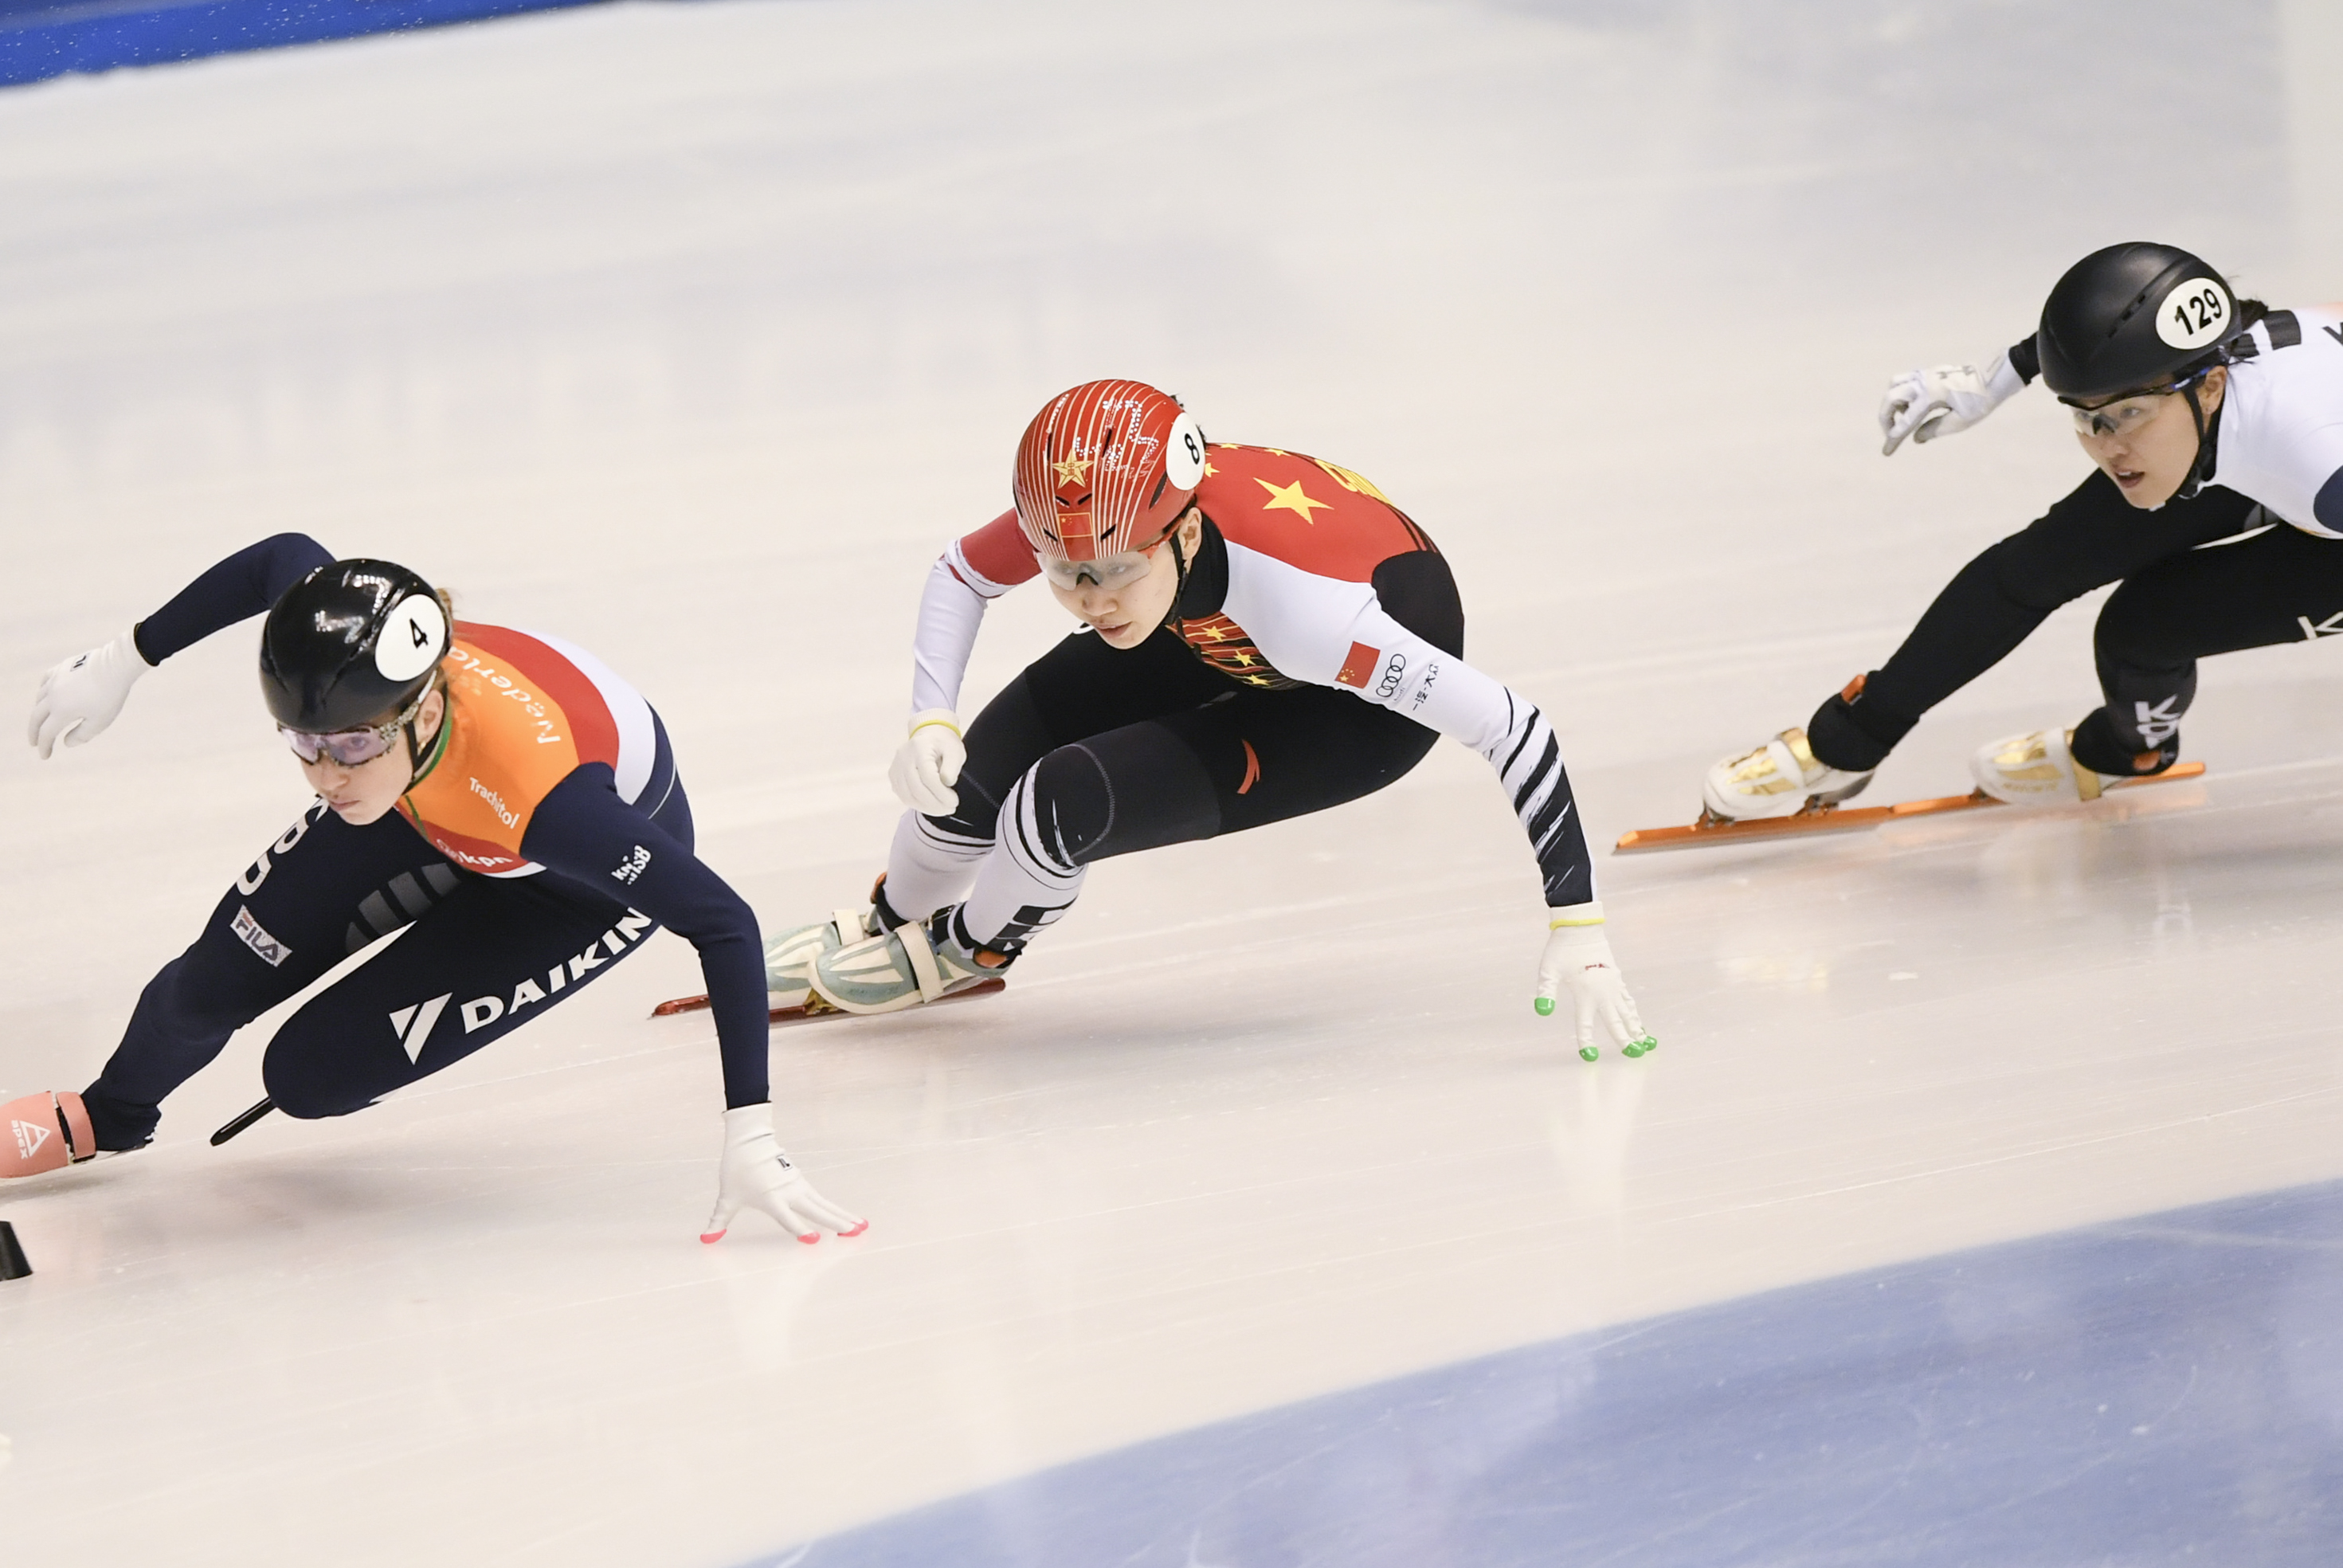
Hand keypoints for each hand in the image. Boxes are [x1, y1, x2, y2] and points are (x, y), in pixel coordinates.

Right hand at [28, 630, 147, 758]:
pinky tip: (46, 694)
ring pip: (39, 698)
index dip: (44, 746)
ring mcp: (55, 680)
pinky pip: (45, 681)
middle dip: (34, 732)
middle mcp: (53, 696)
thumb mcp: (100, 721)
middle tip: (34, 742)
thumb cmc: (110, 695)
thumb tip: (66, 743)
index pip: (47, 733)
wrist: (116, 665)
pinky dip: (42, 691)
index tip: (45, 756)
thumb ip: (82, 735)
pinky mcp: (61, 668)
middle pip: (36, 717)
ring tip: (42, 720)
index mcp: (61, 711)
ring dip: (38, 712)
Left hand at [702, 1103, 866, 1243]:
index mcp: (772, 1198)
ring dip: (843, 1215)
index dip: (800, 1229)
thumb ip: (719, 1220)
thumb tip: (705, 1239)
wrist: (750, 1139)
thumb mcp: (727, 1197)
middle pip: (817, 1210)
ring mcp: (799, 1186)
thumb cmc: (737, 1168)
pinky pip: (821, 1200)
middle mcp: (789, 1193)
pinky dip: (835, 1209)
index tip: (814, 1240)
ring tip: (861, 1226)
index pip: (788, 1218)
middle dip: (836, 1222)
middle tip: (855, 1232)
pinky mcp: (802, 1182)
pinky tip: (846, 1217)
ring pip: (825, 1204)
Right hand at [887, 708, 964, 815]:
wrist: (929, 736)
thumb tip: (947, 783)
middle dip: (936, 804)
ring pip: (908, 796)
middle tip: (950, 809)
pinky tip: (931, 807)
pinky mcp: (893, 776)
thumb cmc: (944, 744)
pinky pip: (904, 796)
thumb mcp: (955, 750)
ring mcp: (896, 768)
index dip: (942, 793)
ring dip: (927, 808)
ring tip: (942, 810)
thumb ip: (952, 767)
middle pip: (917, 789)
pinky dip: (918, 805)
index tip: (954, 802)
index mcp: (919, 748)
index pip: (928, 777)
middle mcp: (903, 758)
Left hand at [1534, 902, 1654, 1061]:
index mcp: (1586, 994)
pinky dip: (1634, 1012)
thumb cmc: (1561, 950)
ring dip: (1636, 1028)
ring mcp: (1612, 986)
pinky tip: (1638, 1021)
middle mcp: (1603, 993)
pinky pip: (1628, 1000)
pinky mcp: (1616, 978)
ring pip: (1627, 1012)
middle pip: (1616, 1022)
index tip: (1589, 1057)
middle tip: (1636, 1055)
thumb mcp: (1548, 971)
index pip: (1585, 1024)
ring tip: (1647, 1043)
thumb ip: (1545, 991)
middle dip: (1625, 1040)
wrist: (1581, 928)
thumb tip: (1542, 1011)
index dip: (1586, 1041)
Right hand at [1878, 351, 2023, 454]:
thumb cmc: (1982, 400)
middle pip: (1890, 397)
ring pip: (1895, 385)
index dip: (1894, 438)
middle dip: (1885, 418)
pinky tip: (1915, 406)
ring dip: (1892, 403)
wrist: (1996, 376)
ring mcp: (1926, 374)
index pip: (1905, 420)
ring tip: (1904, 416)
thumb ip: (1934, 430)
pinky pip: (1906, 380)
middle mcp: (1924, 382)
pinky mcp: (1930, 372)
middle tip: (1892, 432)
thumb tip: (1915, 438)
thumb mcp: (1961, 421)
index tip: (1886, 452)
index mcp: (1931, 395)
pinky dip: (1902, 394)